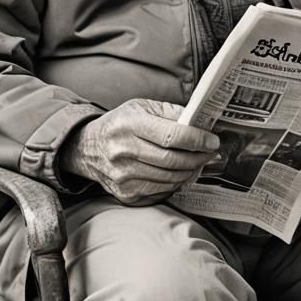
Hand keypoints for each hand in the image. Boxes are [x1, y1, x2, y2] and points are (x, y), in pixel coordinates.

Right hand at [59, 98, 219, 205]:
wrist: (88, 148)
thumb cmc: (121, 124)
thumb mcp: (142, 108)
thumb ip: (172, 113)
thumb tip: (201, 123)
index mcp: (129, 124)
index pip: (172, 136)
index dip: (197, 140)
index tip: (213, 141)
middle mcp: (123, 151)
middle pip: (173, 160)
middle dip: (198, 157)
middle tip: (211, 153)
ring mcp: (123, 175)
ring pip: (170, 178)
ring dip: (190, 171)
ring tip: (198, 162)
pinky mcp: (125, 193)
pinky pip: (161, 190)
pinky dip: (176, 182)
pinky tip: (180, 172)